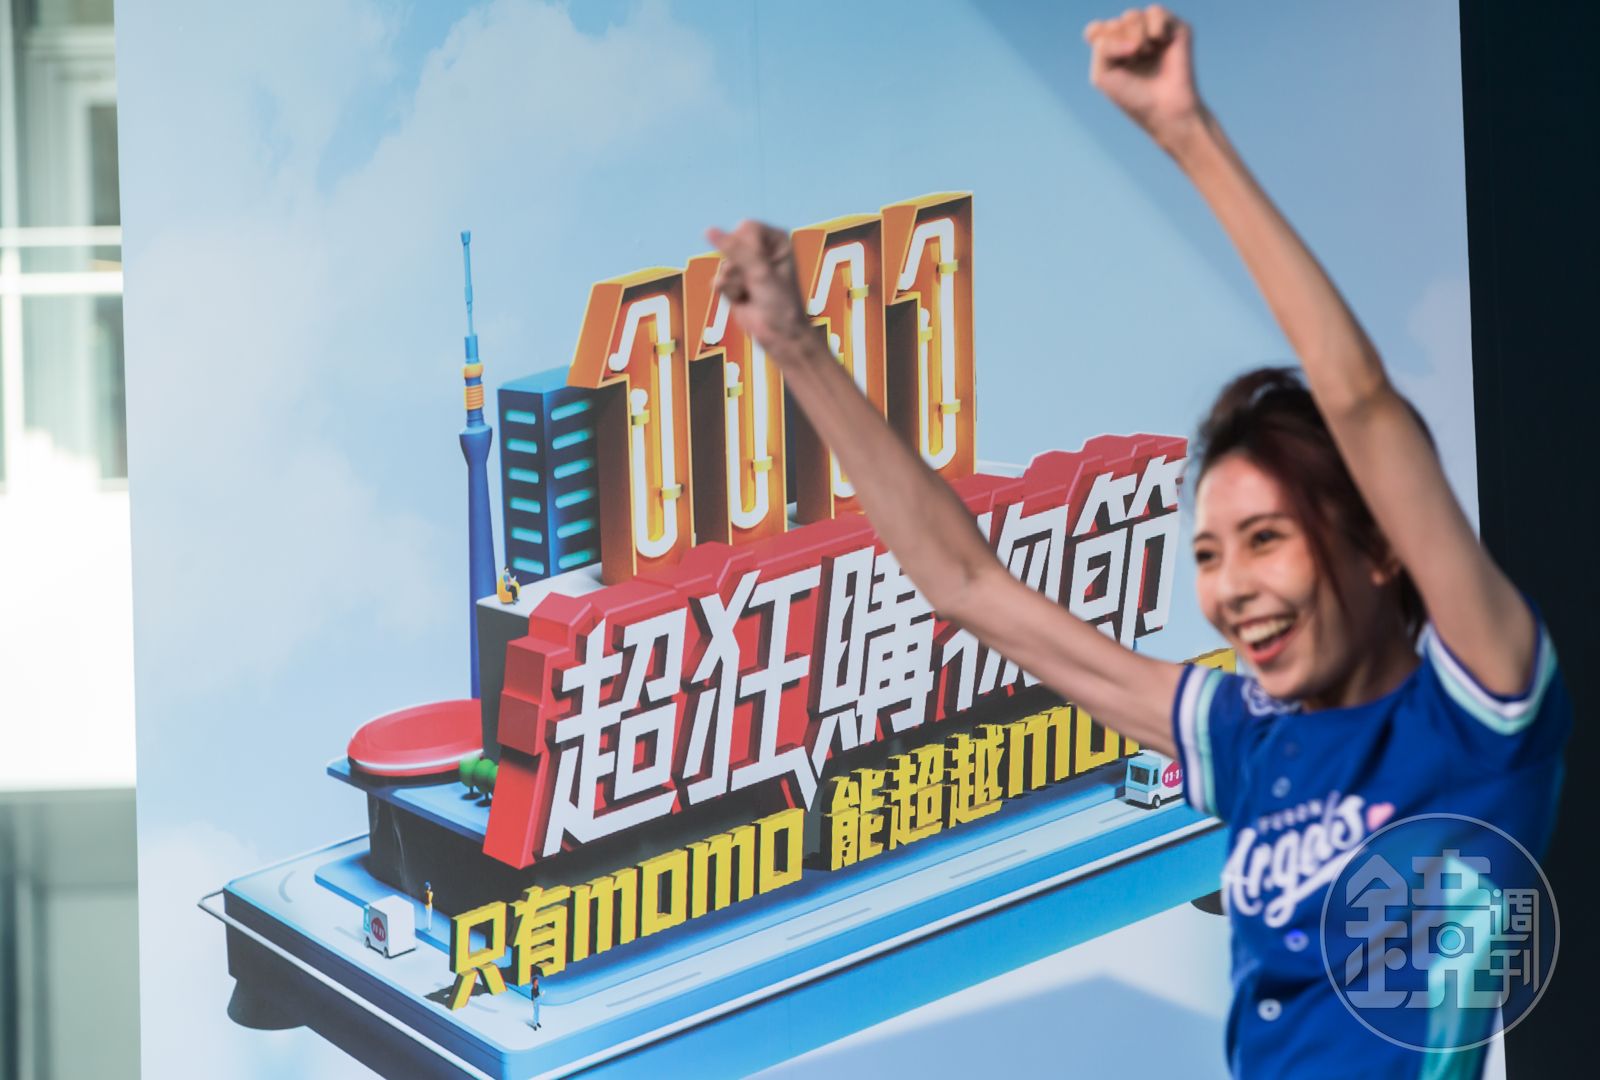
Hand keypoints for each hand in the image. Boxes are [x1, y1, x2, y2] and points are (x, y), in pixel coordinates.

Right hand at [706, 221, 810, 352]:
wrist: (779, 334)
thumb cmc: (780, 302)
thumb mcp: (760, 271)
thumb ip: (734, 249)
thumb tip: (708, 230)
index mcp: (776, 239)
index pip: (747, 228)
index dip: (748, 249)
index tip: (761, 268)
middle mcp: (760, 248)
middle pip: (731, 244)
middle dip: (739, 267)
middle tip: (756, 282)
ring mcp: (745, 264)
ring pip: (723, 264)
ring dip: (735, 282)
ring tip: (751, 292)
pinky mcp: (732, 280)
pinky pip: (718, 279)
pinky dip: (729, 292)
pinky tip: (743, 299)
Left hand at [1085, 6, 1202, 146]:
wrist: (1164, 109)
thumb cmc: (1133, 96)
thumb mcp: (1103, 74)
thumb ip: (1102, 46)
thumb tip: (1133, 37)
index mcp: (1113, 49)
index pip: (1095, 29)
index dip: (1099, 41)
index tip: (1110, 62)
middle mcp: (1132, 37)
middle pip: (1113, 23)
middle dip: (1119, 43)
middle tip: (1133, 62)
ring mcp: (1153, 32)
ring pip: (1132, 15)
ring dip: (1135, 36)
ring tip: (1146, 53)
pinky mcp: (1174, 29)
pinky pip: (1156, 11)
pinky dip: (1154, 25)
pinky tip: (1158, 41)